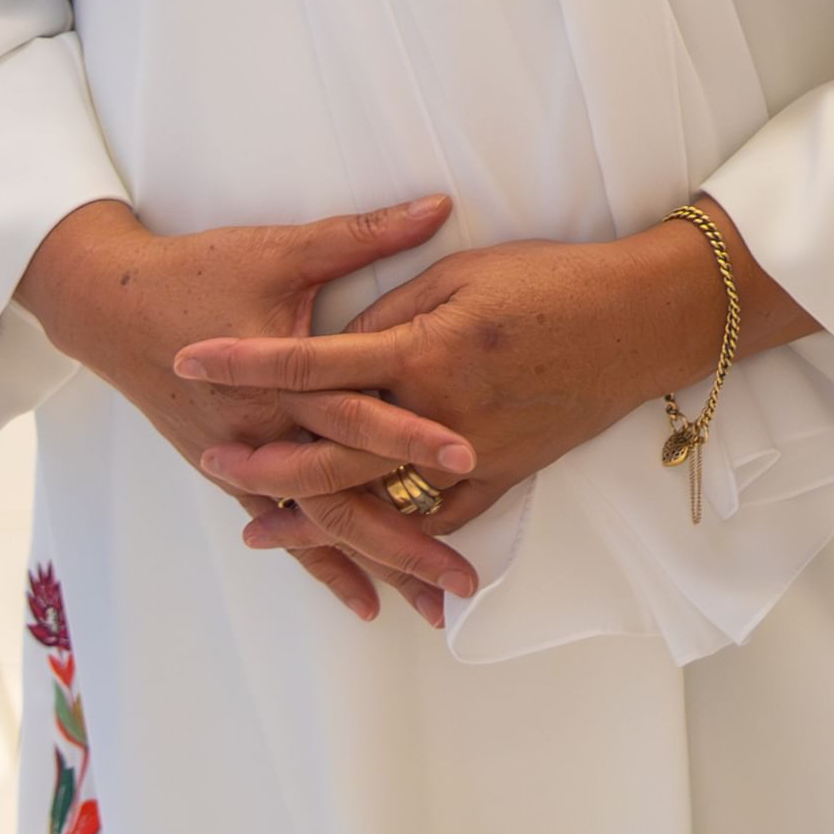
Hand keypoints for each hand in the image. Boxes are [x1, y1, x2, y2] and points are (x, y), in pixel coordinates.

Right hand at [16, 195, 485, 621]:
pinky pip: (286, 528)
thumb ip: (365, 235)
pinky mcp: (233, 473)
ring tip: (434, 610)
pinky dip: (325, 565)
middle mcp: (264, 432)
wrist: (110, 307)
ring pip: (320, 527)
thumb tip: (440, 205)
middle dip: (407, 540)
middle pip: (344, 497)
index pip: (356, 412)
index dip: (412, 433)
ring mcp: (246, 461)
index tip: (472, 456)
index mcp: (279, 378)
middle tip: (464, 582)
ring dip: (376, 567)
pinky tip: (365, 602)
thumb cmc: (198, 271)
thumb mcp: (283, 250)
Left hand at [184, 218, 817, 629]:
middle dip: (265, 459)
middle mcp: (440, 410)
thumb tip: (340, 343)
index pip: (315, 358)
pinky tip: (361, 560)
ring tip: (260, 531)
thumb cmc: (553, 279)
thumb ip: (394, 307)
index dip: (249, 358)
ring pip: (378, 499)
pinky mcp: (504, 474)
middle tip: (210, 459)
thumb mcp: (465, 274)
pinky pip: (440, 519)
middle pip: (333, 447)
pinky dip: (398, 543)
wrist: (640, 319)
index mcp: (425, 346)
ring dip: (316, 519)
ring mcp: (473, 452)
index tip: (193, 356)